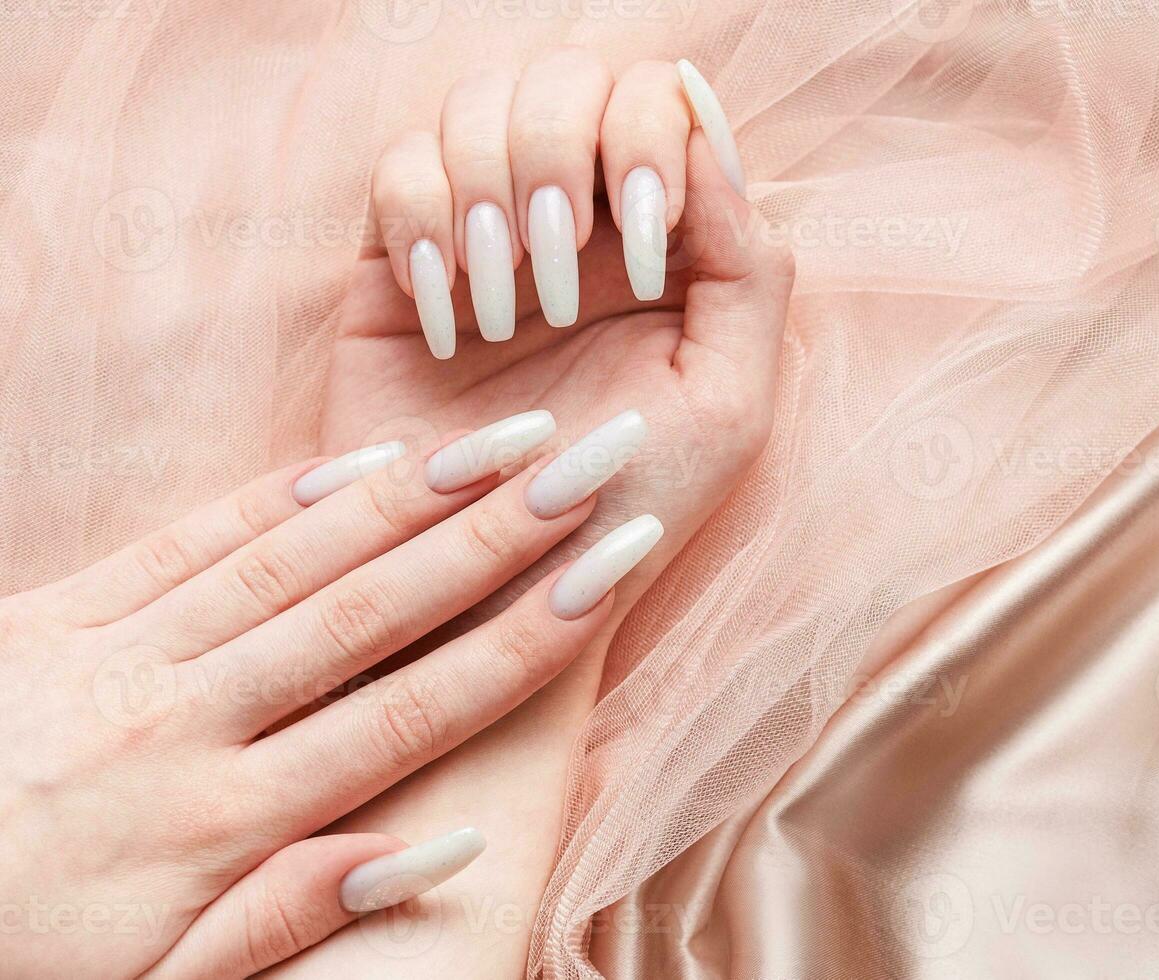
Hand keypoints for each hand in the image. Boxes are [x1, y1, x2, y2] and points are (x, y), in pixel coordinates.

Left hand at [0, 414, 663, 978]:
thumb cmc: (10, 951)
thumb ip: (286, 918)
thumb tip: (435, 849)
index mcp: (218, 825)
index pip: (413, 714)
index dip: (523, 638)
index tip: (608, 569)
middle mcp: (184, 723)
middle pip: (373, 613)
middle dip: (498, 532)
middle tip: (594, 456)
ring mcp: (115, 656)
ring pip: (292, 559)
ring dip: (410, 494)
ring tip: (507, 436)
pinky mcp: (48, 615)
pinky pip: (184, 542)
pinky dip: (274, 499)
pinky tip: (358, 460)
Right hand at [273, 51, 791, 974]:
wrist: (507, 593)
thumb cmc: (630, 510)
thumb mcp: (732, 404)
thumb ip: (747, 265)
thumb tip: (705, 131)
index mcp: (666, 237)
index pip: (656, 95)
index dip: (645, 141)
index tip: (650, 252)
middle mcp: (578, 219)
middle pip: (560, 75)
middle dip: (560, 159)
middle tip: (562, 288)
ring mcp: (486, 234)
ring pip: (471, 109)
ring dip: (491, 200)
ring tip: (508, 320)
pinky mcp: (397, 270)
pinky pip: (394, 178)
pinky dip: (423, 234)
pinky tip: (453, 329)